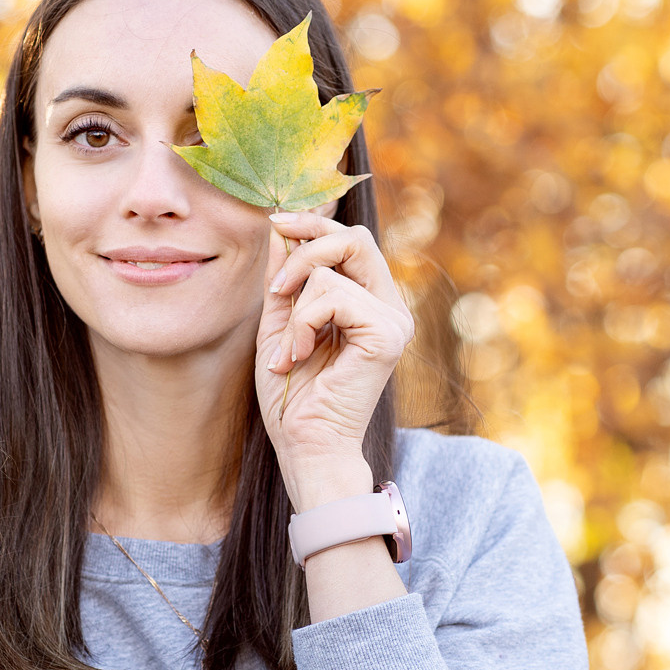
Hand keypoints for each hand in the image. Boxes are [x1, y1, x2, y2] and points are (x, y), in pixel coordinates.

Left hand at [257, 211, 414, 510]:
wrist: (305, 445)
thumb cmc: (292, 395)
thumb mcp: (279, 324)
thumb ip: (285, 280)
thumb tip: (281, 227)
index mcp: (370, 302)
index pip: (351, 241)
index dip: (313, 225)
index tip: (276, 224)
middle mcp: (390, 307)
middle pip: (355, 238)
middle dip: (305, 249)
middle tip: (276, 288)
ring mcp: (394, 321)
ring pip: (332, 270)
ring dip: (293, 309)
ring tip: (289, 350)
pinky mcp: (387, 335)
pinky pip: (332, 296)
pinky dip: (302, 324)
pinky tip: (297, 356)